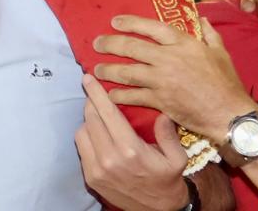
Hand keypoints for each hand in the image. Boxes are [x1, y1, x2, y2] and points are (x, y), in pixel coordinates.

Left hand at [74, 75, 189, 210]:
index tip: (88, 78)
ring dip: (88, 120)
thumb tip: (161, 112)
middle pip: (91, 118)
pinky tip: (97, 134)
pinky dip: (86, 136)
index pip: (107, 113)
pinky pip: (81, 148)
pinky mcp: (91, 178)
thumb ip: (168, 133)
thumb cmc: (167, 179)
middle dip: (92, 102)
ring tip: (99, 116)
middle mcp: (110, 158)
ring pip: (82, 132)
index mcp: (130, 149)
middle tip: (97, 94)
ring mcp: (97, 170)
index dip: (96, 93)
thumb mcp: (177, 157)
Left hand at [93, 14, 254, 139]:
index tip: (114, 21)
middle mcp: (168, 58)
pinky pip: (134, 96)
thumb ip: (210, 34)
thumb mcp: (221, 52)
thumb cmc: (226, 82)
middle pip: (132, 47)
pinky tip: (109, 94)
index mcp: (182, 43)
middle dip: (111, 44)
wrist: (228, 113)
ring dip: (109, 70)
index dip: (130, 22)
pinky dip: (120, 95)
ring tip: (96, 69)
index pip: (151, 27)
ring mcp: (162, 80)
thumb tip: (203, 19)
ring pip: (128, 72)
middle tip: (96, 44)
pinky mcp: (160, 101)